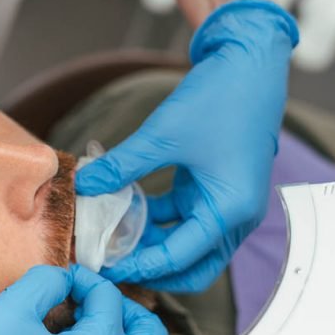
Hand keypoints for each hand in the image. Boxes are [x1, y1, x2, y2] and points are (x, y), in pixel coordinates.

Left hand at [76, 0, 298, 292]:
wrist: (250, 64)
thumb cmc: (220, 97)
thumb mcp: (163, 135)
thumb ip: (122, 166)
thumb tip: (84, 185)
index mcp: (231, 209)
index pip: (181, 257)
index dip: (139, 267)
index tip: (103, 268)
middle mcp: (236, 215)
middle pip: (192, 266)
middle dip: (152, 270)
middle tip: (110, 263)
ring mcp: (229, 204)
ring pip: (189, 246)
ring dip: (154, 245)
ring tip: (112, 238)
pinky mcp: (218, 190)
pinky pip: (187, 220)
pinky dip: (160, 222)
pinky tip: (128, 211)